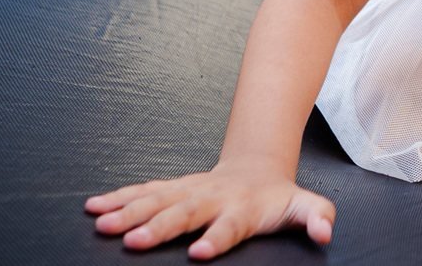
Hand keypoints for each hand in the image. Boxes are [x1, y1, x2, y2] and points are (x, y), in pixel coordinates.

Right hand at [85, 159, 334, 259]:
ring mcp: (190, 190)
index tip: (200, 252)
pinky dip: (119, 198)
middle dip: (160, 227)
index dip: (217, 238)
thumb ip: (317, 218)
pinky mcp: (173, 188)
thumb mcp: (305, 206)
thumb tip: (326, 233)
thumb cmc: (278, 198)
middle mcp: (213, 197)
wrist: (258, 168)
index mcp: (243, 208)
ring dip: (130, 211)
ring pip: (158, 199)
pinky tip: (95, 208)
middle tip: (135, 242)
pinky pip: (144, 192)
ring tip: (104, 225)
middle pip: (185, 212)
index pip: (231, 225)